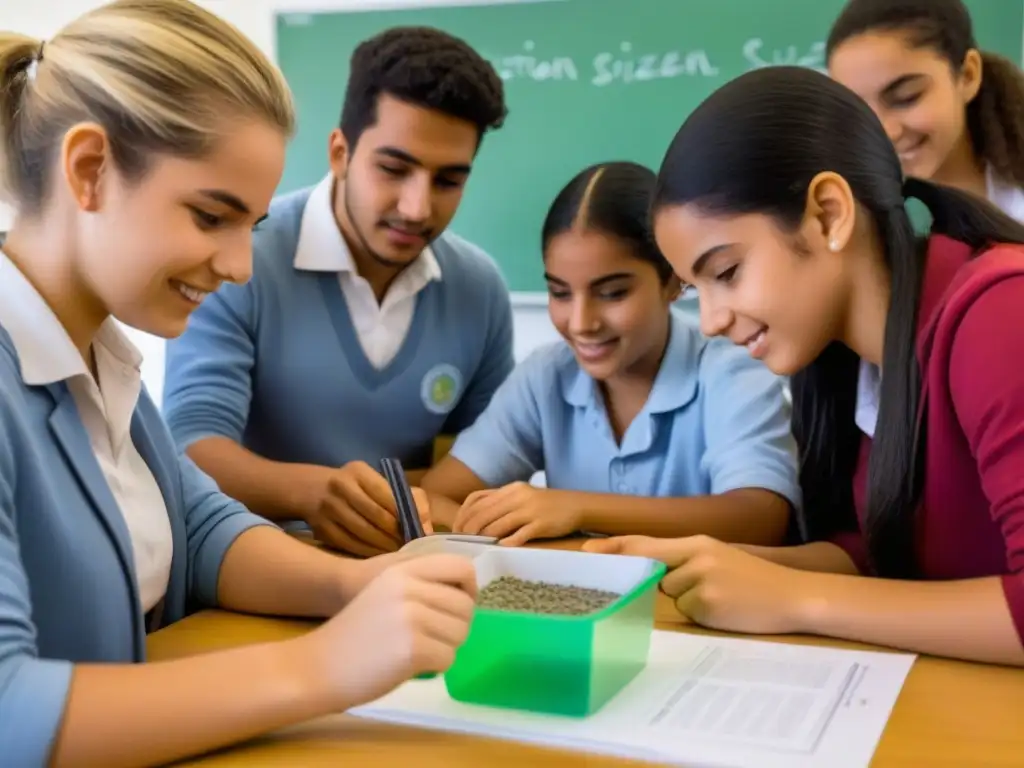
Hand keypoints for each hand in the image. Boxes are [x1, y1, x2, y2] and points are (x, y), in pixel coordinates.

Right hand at [303, 553, 477, 709]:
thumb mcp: (386, 592)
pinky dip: (435, 667)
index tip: (457, 606)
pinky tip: (410, 665)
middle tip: (430, 637)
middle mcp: (409, 588)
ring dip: (445, 647)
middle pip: (465, 606)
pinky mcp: (413, 648)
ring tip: (416, 650)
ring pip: (461, 634)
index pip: (461, 567)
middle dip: (456, 627)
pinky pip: (449, 658)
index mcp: (403, 570)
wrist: (318, 666)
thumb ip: (423, 585)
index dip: (468, 589)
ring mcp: (411, 617)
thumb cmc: (356, 633)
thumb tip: (467, 594)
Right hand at [306, 461, 432, 556]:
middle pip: (377, 517)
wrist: (311, 490)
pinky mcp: (321, 529)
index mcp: (359, 472)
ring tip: (398, 554)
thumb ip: (406, 497)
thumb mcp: (376, 481)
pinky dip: (368, 554)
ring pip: (364, 534)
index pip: (388, 496)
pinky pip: (350, 545)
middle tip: (410, 547)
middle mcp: (341, 487)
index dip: (404, 516)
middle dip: (396, 535)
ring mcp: (328, 508)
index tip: (416, 531)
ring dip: (384, 547)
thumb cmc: (356, 486)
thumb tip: (427, 525)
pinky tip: (379, 558)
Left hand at [452, 482, 580, 546]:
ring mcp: (529, 510)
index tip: (456, 529)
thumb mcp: (521, 496)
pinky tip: (500, 549)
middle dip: (469, 529)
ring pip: (498, 525)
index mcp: (510, 489)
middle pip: (484, 513)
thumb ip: (501, 503)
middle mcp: (517, 497)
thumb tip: (475, 519)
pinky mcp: (541, 524)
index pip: (477, 500)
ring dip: (485, 537)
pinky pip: (519, 535)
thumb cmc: (545, 504)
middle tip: (461, 542)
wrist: (576, 505)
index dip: (463, 515)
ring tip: (476, 546)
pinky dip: (507, 543)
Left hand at [583, 535, 811, 634]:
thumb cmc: (753, 580)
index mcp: (696, 543)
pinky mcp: (709, 603)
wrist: (794, 595)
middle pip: (651, 566)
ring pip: (670, 596)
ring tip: (718, 598)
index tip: (587, 552)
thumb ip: (683, 561)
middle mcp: (695, 556)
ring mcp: (701, 579)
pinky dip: (702, 615)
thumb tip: (648, 572)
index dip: (614, 547)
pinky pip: (688, 613)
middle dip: (645, 575)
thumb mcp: (717, 559)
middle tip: (650, 576)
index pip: (645, 543)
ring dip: (686, 601)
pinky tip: (725, 610)